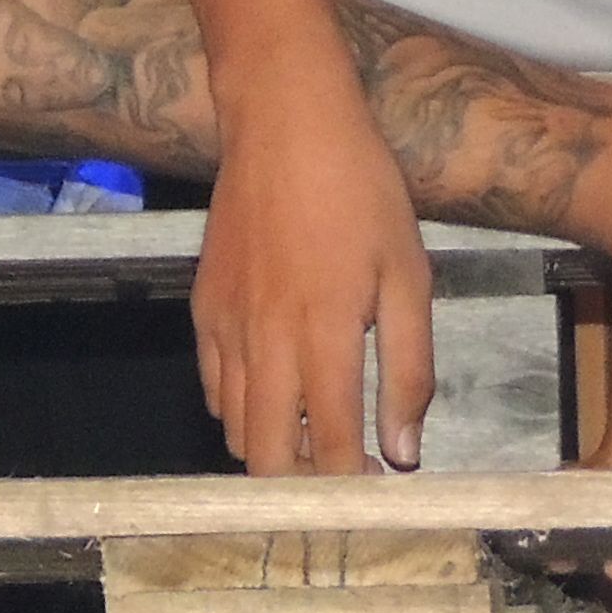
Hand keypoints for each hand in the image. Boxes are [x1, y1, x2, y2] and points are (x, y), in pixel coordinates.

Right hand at [193, 73, 439, 474]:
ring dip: (271, 447)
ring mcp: (224, 325)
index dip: (351, 486)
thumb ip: (409, 369)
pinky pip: (212, 386)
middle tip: (342, 472)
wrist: (284, 122)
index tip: (376, 490)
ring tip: (311, 432)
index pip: (329, 446)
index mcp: (324, 333)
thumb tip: (404, 450)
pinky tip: (274, 387)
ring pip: (233, 429)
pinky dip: (239, 408)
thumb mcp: (410, 275)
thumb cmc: (361, 192)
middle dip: (304, 485)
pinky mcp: (201, 306)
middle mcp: (264, 340)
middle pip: (266, 456)